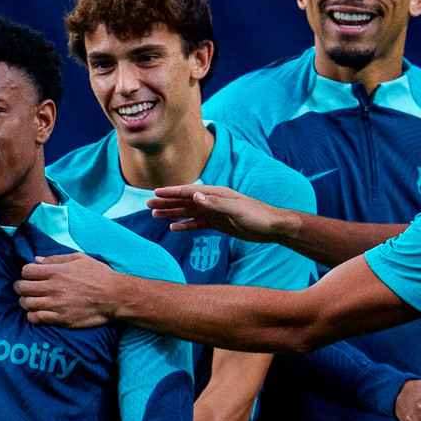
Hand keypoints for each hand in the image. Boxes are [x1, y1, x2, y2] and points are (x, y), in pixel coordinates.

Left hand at [16, 254, 121, 327]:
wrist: (114, 296)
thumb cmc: (99, 275)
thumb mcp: (80, 258)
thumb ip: (56, 258)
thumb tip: (37, 260)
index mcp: (56, 271)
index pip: (26, 271)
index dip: (26, 273)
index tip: (31, 276)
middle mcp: (53, 287)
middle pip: (22, 288)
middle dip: (21, 287)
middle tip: (27, 289)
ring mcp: (56, 304)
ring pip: (26, 304)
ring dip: (26, 302)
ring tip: (33, 301)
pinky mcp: (61, 318)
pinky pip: (36, 318)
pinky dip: (33, 316)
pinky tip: (39, 313)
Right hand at [149, 185, 287, 242]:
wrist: (272, 227)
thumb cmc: (257, 215)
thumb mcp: (236, 209)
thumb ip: (215, 203)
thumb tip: (195, 195)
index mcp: (216, 194)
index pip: (189, 191)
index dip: (172, 192)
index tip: (155, 192)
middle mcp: (213, 201)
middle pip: (185, 201)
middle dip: (166, 202)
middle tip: (148, 204)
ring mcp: (215, 212)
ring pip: (188, 212)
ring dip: (172, 213)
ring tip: (155, 215)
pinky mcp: (219, 224)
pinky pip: (197, 224)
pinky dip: (185, 225)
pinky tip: (174, 228)